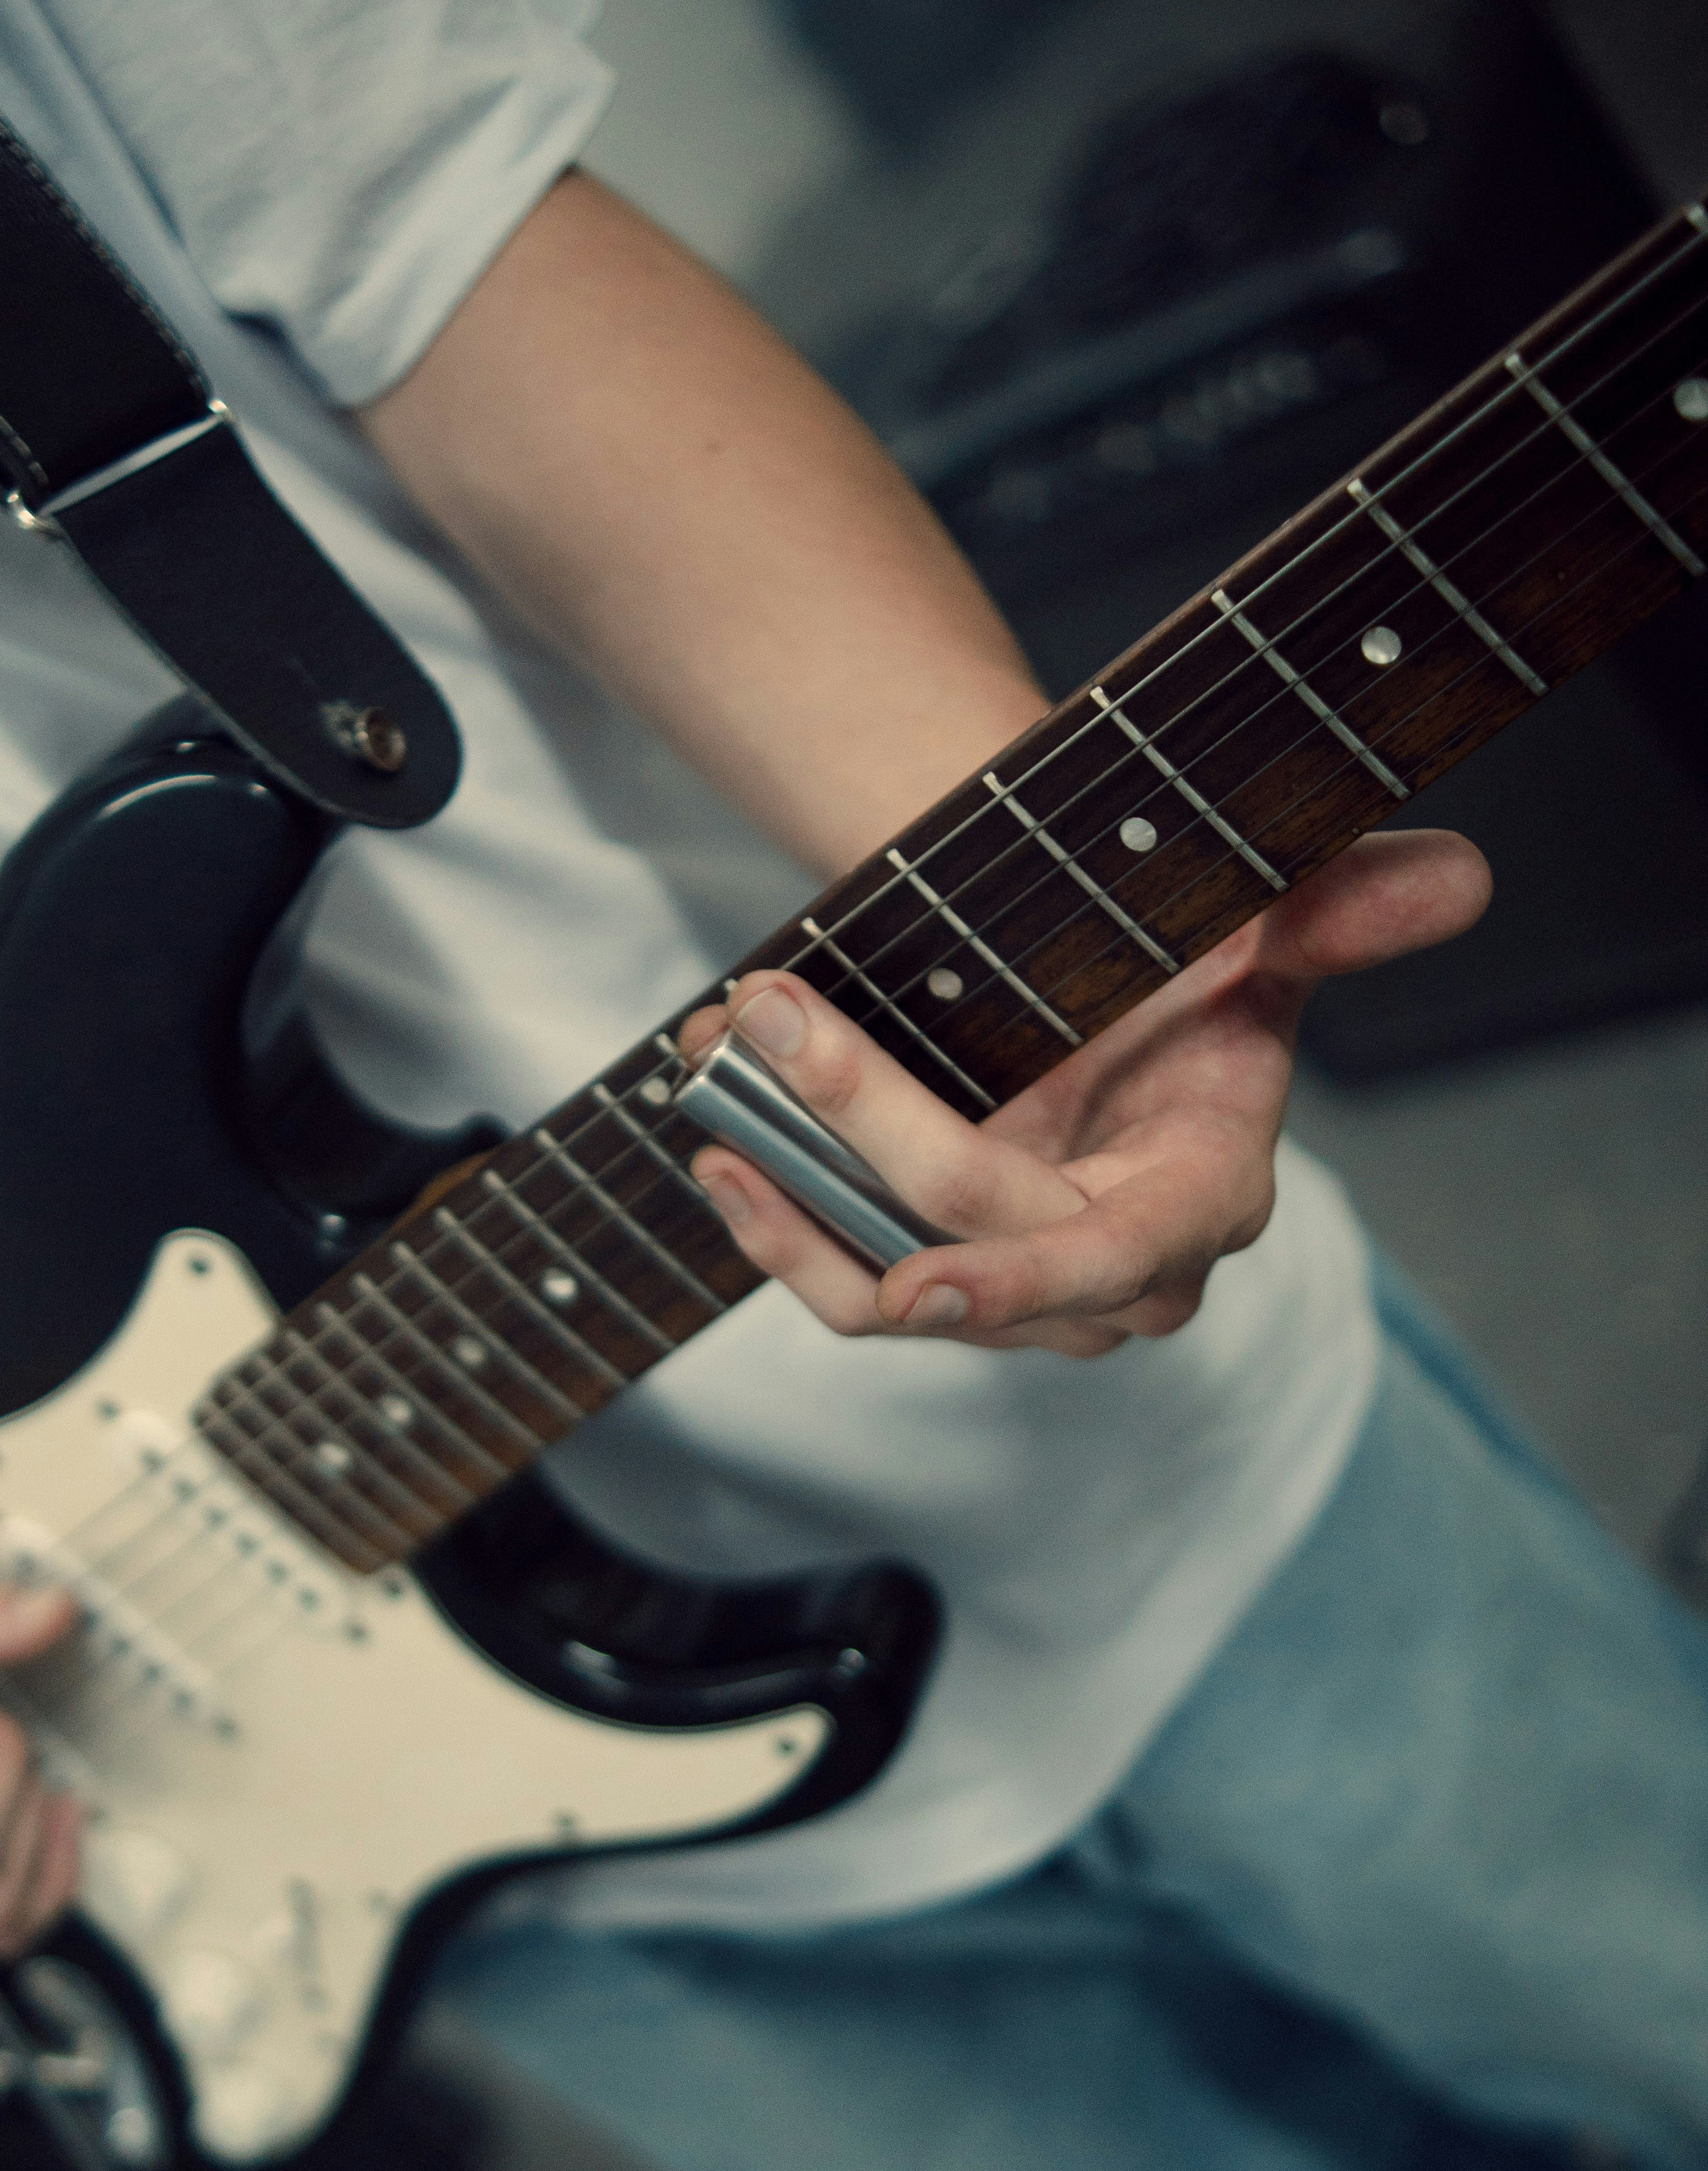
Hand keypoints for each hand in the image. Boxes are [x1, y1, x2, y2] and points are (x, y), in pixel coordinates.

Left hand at [678, 828, 1489, 1355]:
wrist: (1101, 996)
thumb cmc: (1183, 969)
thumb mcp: (1259, 928)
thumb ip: (1341, 910)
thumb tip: (1459, 873)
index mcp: (1200, 1199)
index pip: (1107, 1261)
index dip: (1012, 1282)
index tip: (919, 1289)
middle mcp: (1114, 1277)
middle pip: (967, 1234)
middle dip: (859, 1124)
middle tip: (766, 1016)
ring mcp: (1020, 1296)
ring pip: (882, 1281)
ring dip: (787, 1189)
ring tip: (711, 1085)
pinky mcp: (938, 1286)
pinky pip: (843, 1285)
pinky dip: (773, 1222)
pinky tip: (716, 1154)